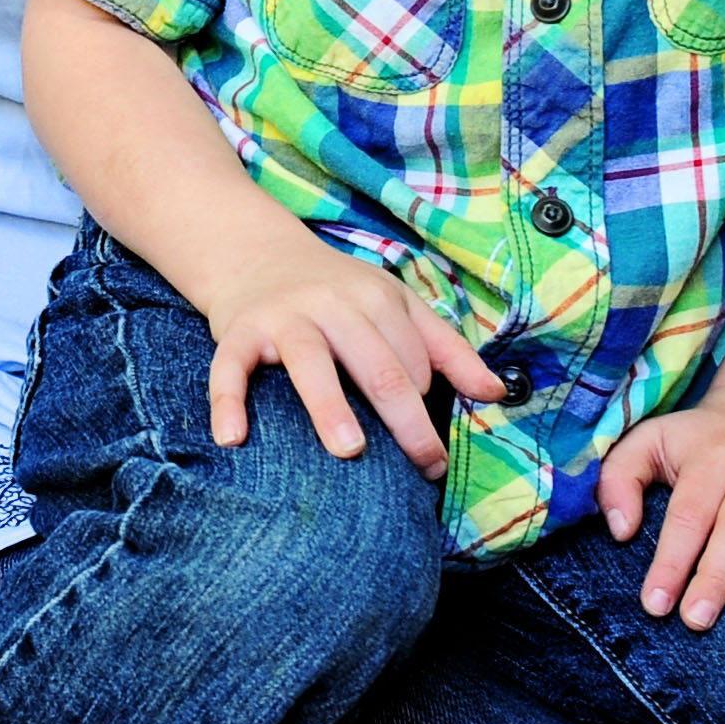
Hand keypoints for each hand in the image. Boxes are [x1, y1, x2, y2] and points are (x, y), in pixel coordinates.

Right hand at [188, 244, 501, 472]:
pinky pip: (230, 369)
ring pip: (310, 363)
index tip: (433, 454)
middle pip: (376, 366)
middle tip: (423, 467)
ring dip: (329, 407)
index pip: (413, 361)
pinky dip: (227, 402)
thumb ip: (447, 349)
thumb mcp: (397, 306)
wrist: (257, 256)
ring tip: (349, 450)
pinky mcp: (238, 333)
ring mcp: (283, 318)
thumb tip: (497, 394)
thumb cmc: (339, 294)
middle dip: (404, 419)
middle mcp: (332, 305)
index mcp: (378, 300)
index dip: (428, 407)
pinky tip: (233, 439)